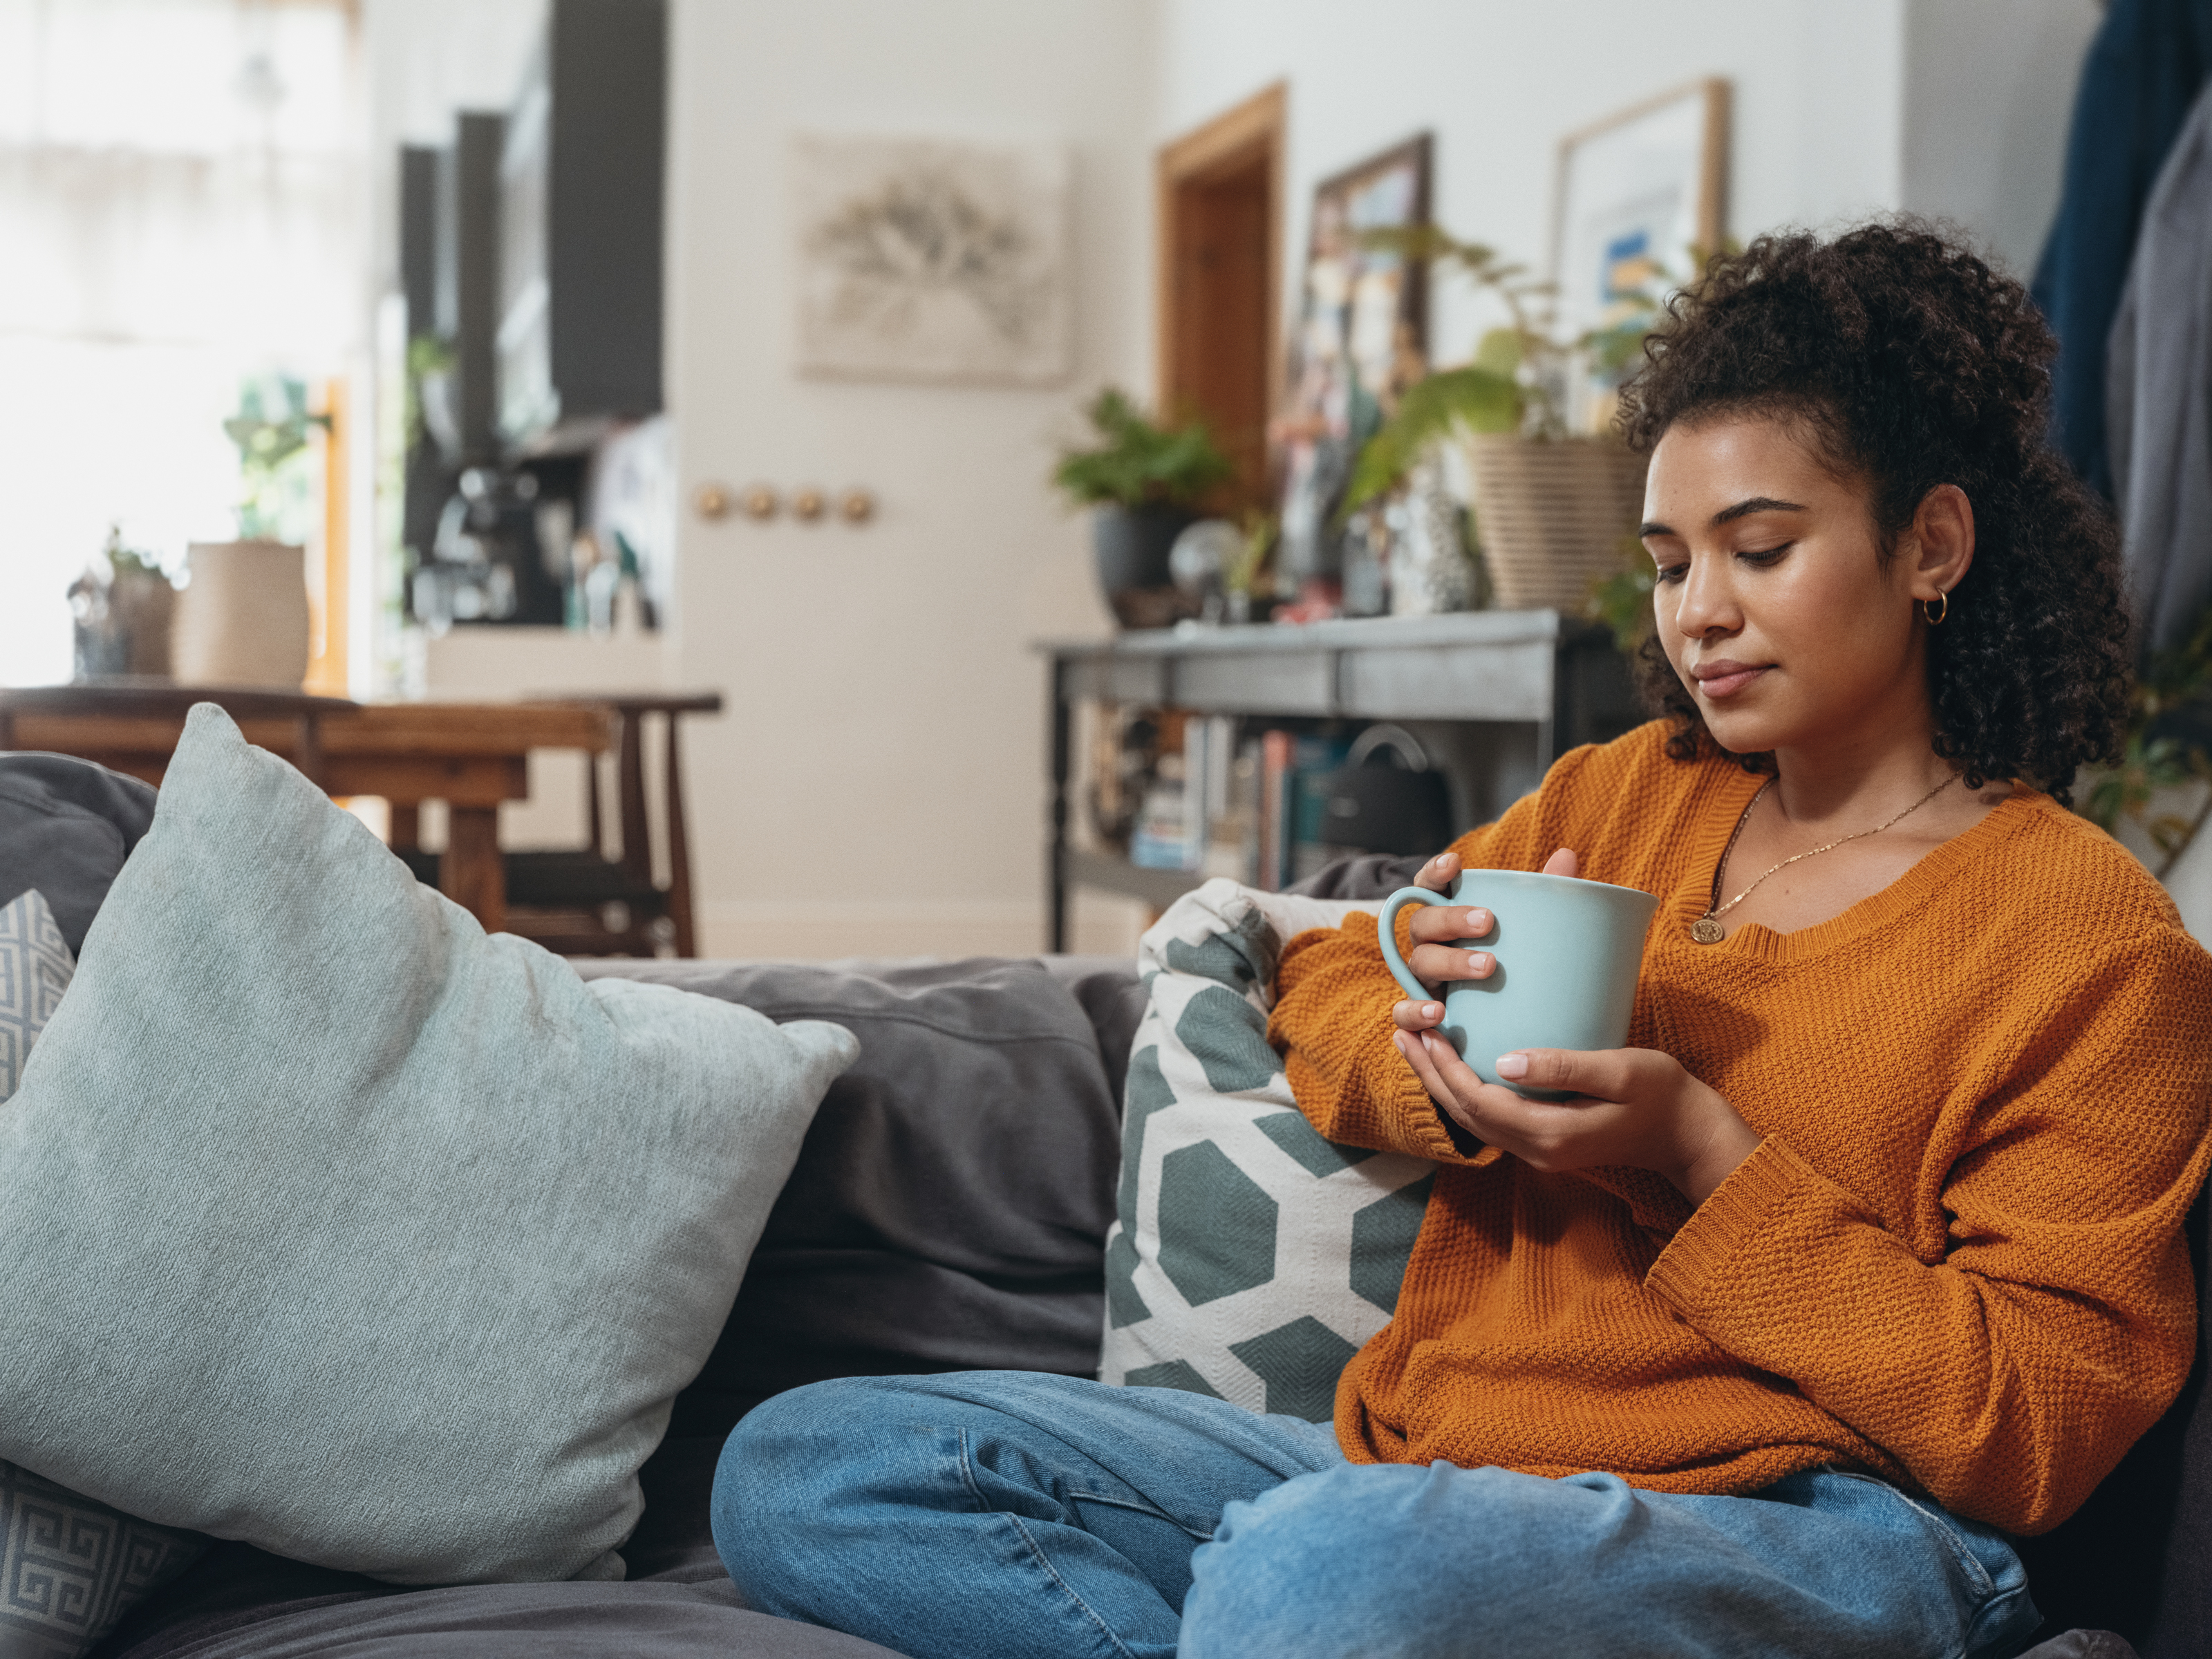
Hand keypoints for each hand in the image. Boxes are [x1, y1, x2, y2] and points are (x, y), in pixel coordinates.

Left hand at [1391, 1035, 1760, 1205]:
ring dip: (1442, 1083)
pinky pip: (1492, 1119)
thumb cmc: (1661, 1093)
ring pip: (1475, 1120)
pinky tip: (1456, 1067)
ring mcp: (1540, 1151)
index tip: (1426, 1030)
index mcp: (1550, 1134)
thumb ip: (1563, 1066)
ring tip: (1416, 1046)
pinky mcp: (1546, 1142)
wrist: (1688, 1134)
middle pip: (1466, 1114)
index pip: (1479, 1101)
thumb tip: (1503, 1061)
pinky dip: (1466, 1092)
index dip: (1445, 1067)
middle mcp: (1537, 1150)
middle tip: (1402, 1032)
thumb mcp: (1619, 1071)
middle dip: (1431, 1073)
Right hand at [1392, 847, 1578, 1031]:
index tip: (1455, 864)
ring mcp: (1422, 979)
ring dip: (1449, 961)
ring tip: (1489, 966)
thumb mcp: (1530, 934)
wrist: (1512, 1023)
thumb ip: (1543, 898)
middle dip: (1452, 918)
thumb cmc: (1517, 966)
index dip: (1435, 873)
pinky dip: (1415, 1012)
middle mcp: (1428, 944)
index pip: (1429, 887)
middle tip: (1488, 921)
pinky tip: (1440, 1013)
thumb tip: (1566, 856)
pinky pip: (1403, 1014)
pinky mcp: (1420, 1015)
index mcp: (1447, 918)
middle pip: (1423, 923)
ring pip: (1419, 962)